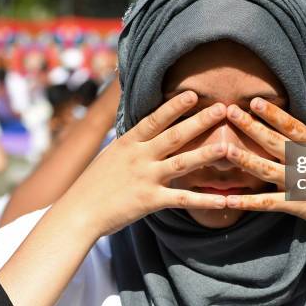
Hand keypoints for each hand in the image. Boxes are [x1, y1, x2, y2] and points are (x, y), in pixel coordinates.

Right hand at [61, 91, 228, 236]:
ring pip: (182, 163)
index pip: (155, 119)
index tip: (193, 93)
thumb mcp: (111, 154)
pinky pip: (182, 199)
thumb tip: (145, 125)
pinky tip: (224, 199)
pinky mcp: (150, 201)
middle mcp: (139, 156)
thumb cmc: (94, 183)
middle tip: (223, 108)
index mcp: (129, 142)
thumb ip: (132, 140)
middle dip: (200, 121)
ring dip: (206, 154)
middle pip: (174, 135)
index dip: (174, 106)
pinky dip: (205, 200)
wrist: (77, 213)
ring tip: (228, 146)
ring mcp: (146, 178)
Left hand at [223, 99, 305, 288]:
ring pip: (266, 169)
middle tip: (231, 112)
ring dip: (244, 158)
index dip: (274, 114)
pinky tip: (228, 199)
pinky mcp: (298, 205)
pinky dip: (248, 201)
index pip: (294, 127)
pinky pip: (268, 203)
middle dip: (251, 126)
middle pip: (274, 142)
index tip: (256, 101)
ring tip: (224, 148)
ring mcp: (302, 184)